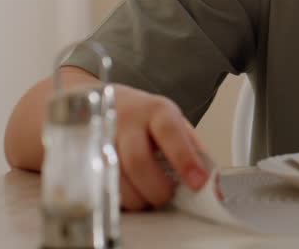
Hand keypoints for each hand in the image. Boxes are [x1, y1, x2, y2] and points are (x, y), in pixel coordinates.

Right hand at [101, 80, 216, 210]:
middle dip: (156, 188)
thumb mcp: (173, 125)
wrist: (104, 102)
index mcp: (157, 110)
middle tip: (166, 196)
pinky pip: (97, 183)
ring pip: (115, 177)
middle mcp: (127, 120)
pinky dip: (116, 196)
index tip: (198, 182)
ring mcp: (101, 136)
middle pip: (138, 160)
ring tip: (146, 197)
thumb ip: (195, 153)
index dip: (185, 159)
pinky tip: (126, 194)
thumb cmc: (145, 119)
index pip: (170, 132)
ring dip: (135, 197)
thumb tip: (214, 187)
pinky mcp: (84, 153)